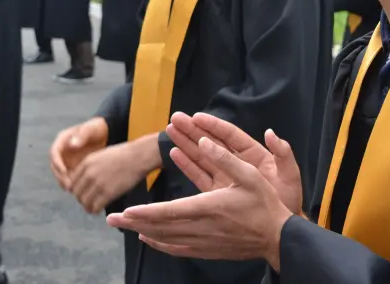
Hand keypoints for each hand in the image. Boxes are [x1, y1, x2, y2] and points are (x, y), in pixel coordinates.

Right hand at [49, 117, 108, 190]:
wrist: (103, 134)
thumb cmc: (96, 130)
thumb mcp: (90, 130)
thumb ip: (82, 136)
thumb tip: (72, 144)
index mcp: (62, 140)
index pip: (54, 152)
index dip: (57, 163)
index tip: (64, 171)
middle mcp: (61, 151)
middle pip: (55, 165)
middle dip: (60, 176)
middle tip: (68, 185)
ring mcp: (65, 159)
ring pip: (60, 173)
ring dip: (64, 182)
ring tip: (72, 189)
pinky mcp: (71, 167)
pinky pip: (69, 176)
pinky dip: (72, 183)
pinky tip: (78, 189)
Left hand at [69, 134, 160, 213]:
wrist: (138, 156)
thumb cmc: (123, 154)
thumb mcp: (101, 155)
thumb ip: (90, 166)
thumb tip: (84, 178)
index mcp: (86, 163)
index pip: (72, 183)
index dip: (77, 190)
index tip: (83, 193)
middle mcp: (89, 174)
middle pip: (76, 194)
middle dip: (82, 199)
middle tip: (89, 201)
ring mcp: (98, 184)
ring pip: (84, 202)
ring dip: (88, 206)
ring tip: (94, 207)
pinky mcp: (108, 193)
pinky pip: (94, 207)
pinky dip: (95, 210)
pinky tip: (99, 209)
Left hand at [107, 136, 292, 269]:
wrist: (279, 237)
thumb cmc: (265, 204)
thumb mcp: (250, 174)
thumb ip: (224, 157)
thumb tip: (203, 140)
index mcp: (209, 207)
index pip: (168, 211)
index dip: (144, 212)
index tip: (125, 211)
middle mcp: (202, 227)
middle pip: (161, 227)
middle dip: (134, 223)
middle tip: (111, 219)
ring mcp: (204, 242)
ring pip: (167, 239)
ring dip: (144, 232)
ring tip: (125, 226)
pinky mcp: (209, 250)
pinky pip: (179, 249)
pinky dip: (161, 244)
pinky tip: (151, 240)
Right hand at [167, 112, 302, 214]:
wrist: (282, 228)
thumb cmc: (288, 199)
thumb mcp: (289, 175)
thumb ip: (282, 154)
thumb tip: (270, 133)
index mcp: (253, 154)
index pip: (230, 136)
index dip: (213, 126)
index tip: (196, 117)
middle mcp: (237, 162)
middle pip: (212, 142)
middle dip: (193, 130)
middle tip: (175, 119)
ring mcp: (226, 176)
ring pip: (203, 156)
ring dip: (187, 143)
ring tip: (170, 131)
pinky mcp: (218, 192)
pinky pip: (200, 175)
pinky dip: (187, 165)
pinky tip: (174, 154)